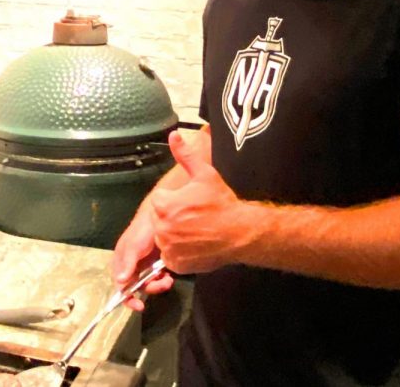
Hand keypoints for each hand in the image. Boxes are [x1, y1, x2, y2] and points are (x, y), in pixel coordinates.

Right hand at [111, 212, 172, 311]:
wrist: (159, 215)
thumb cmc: (142, 230)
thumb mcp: (134, 246)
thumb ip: (128, 264)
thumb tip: (120, 283)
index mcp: (121, 261)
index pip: (120, 285)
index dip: (127, 297)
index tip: (138, 305)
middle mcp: (131, 264)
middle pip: (136, 286)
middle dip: (150, 288)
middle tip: (163, 285)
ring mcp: (144, 263)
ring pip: (149, 282)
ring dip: (159, 284)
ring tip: (168, 278)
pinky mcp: (155, 261)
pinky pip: (157, 276)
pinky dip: (163, 278)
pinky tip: (169, 273)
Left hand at [150, 130, 246, 273]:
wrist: (240, 232)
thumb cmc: (222, 203)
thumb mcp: (204, 174)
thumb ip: (185, 155)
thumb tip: (174, 136)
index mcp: (164, 204)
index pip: (160, 199)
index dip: (174, 200)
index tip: (189, 201)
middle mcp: (161, 227)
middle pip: (160, 219)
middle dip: (172, 216)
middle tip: (194, 216)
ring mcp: (168, 247)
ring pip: (164, 237)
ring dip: (175, 234)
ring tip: (196, 229)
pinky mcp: (176, 263)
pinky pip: (170, 255)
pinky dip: (179, 252)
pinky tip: (195, 243)